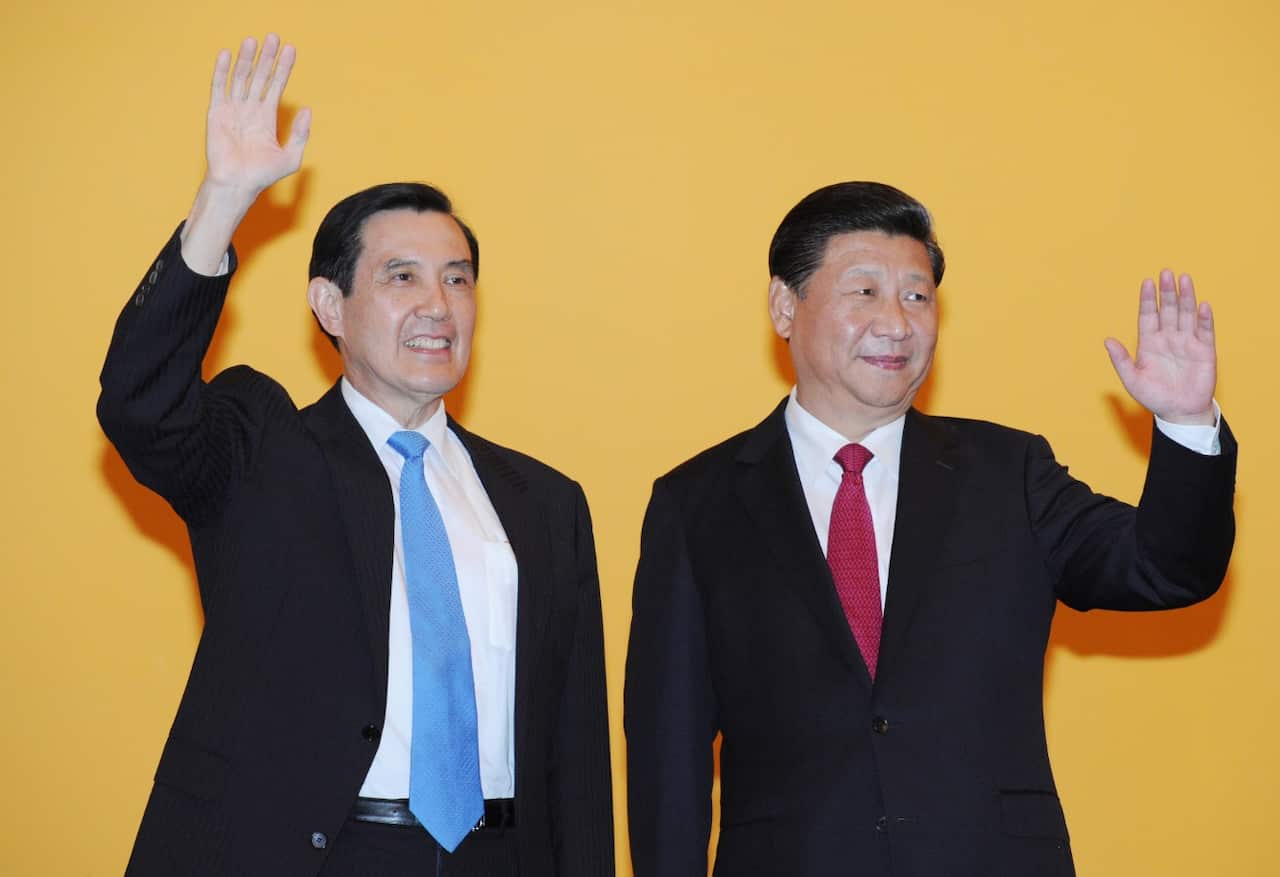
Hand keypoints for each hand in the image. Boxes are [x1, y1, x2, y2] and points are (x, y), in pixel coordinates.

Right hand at [180, 34, 309, 273]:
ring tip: (253, 41)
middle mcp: (250, 110)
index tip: (291, 50)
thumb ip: (300, 134)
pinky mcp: (217, 113)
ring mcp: (233, 110)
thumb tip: (307, 110)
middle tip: (274, 37)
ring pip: (241, 78)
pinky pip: (220, 87)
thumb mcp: (291, 157)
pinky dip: (223, 71)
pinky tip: (228, 54)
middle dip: (267, 58)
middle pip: (259, 77)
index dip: (283, 68)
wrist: (237, 184)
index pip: (276, 86)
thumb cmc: (262, 175)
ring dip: (247, 59)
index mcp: (266, 118)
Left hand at [1104, 270, 1216, 424]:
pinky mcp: (1205, 351)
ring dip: (1186, 297)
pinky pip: (1205, 331)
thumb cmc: (1154, 396)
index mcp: (1149, 343)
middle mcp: (1168, 338)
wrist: (1179, 412)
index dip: (1148, 299)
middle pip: (1168, 310)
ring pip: (1186, 315)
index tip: (1146, 282)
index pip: (1148, 316)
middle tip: (1166, 272)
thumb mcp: (1132, 379)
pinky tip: (1202, 305)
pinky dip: (1204, 319)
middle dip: (1167, 292)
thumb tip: (1106, 340)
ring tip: (1184, 279)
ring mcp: (1187, 343)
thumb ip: (1120, 360)